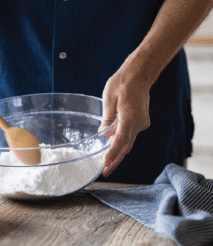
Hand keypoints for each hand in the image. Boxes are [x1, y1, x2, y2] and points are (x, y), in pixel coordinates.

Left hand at [99, 53, 150, 176]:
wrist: (139, 74)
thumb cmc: (122, 83)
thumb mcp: (109, 99)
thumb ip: (107, 119)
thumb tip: (104, 135)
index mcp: (130, 116)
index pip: (121, 140)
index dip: (113, 154)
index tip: (105, 165)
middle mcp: (139, 123)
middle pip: (126, 145)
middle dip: (115, 159)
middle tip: (104, 172)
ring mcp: (142, 123)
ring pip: (128, 141)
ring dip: (118, 151)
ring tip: (106, 162)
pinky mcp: (141, 122)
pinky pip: (130, 134)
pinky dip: (121, 141)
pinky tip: (111, 145)